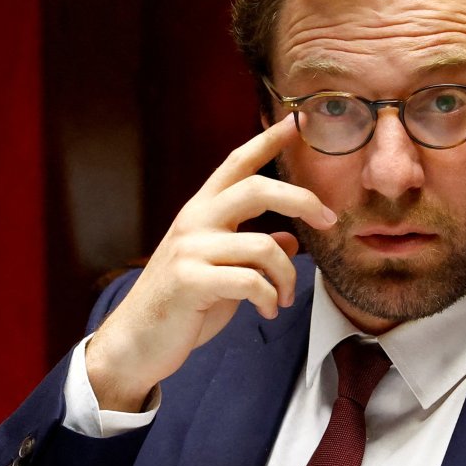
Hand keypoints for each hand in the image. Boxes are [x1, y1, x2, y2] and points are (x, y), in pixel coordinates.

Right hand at [85, 118, 335, 410]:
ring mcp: (189, 250)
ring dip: (286, 276)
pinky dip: (268, 298)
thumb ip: (251, 252)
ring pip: (263, 245)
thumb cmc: (180, 307)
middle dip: (302, 200)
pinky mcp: (188, 281)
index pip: (237, 165)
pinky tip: (266, 310)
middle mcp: (194, 222)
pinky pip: (249, 281)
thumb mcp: (221, 273)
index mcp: (201, 212)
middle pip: (257, 188)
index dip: (267, 141)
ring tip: (283, 299)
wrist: (135, 342)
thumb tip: (290, 241)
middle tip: (330, 221)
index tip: (296, 123)